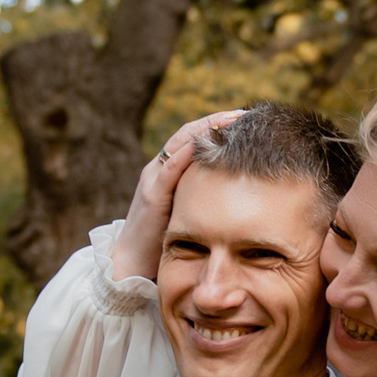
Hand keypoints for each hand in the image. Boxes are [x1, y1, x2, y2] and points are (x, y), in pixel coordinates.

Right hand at [109, 111, 245, 280]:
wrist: (133, 264)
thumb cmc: (164, 240)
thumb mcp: (189, 211)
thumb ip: (204, 196)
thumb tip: (238, 190)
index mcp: (168, 171)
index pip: (193, 138)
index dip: (217, 126)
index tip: (244, 118)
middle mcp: (159, 169)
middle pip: (188, 134)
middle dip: (216, 121)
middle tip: (244, 112)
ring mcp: (153, 179)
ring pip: (179, 144)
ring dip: (205, 129)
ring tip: (231, 119)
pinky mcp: (152, 196)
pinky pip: (169, 169)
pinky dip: (186, 154)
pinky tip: (203, 143)